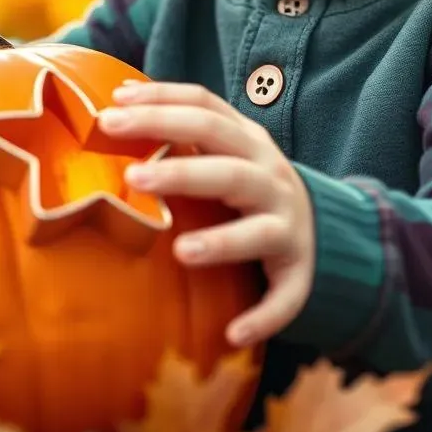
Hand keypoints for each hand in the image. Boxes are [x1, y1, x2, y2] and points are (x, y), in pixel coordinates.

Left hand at [98, 82, 315, 347]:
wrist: (318, 224)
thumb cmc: (247, 181)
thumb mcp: (224, 147)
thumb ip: (180, 126)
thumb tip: (118, 98)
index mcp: (247, 139)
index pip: (205, 110)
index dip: (162, 103)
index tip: (113, 107)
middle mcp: (269, 176)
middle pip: (227, 165)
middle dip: (181, 169)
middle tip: (133, 173)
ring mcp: (287, 224)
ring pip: (258, 230)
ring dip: (222, 242)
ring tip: (182, 251)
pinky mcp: (299, 272)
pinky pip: (285, 297)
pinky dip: (263, 315)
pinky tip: (232, 333)